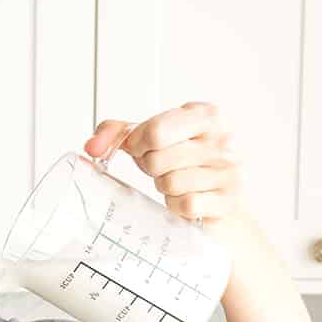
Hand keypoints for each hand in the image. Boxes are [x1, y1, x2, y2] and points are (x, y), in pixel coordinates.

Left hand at [85, 103, 243, 222]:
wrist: (221, 197)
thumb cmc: (185, 164)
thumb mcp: (153, 140)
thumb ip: (118, 133)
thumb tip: (92, 146)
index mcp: (203, 114)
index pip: (155, 130)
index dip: (137, 145)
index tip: (141, 149)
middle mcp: (222, 138)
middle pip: (157, 159)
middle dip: (152, 168)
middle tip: (164, 169)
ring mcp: (229, 168)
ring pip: (170, 183)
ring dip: (166, 188)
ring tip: (179, 183)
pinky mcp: (228, 198)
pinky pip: (185, 204)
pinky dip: (178, 206)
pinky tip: (189, 199)